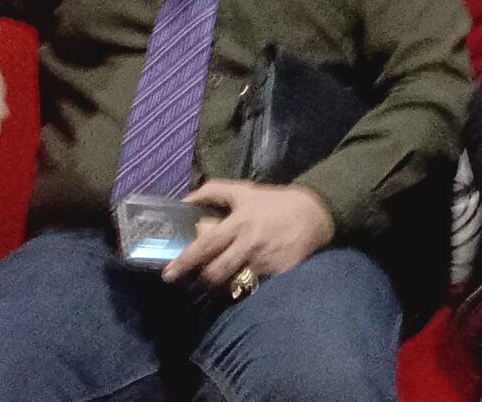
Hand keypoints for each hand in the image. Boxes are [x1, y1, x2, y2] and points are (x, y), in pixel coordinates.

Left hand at [166, 180, 335, 289]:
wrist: (313, 214)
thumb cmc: (274, 202)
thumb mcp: (244, 190)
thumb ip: (213, 191)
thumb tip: (185, 200)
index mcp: (238, 224)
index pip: (205, 246)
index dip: (185, 261)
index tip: (168, 274)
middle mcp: (248, 245)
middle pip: (216, 272)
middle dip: (199, 283)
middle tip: (187, 287)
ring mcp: (263, 263)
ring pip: (232, 284)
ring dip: (217, 290)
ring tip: (208, 290)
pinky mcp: (277, 275)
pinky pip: (253, 288)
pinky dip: (241, 290)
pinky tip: (235, 289)